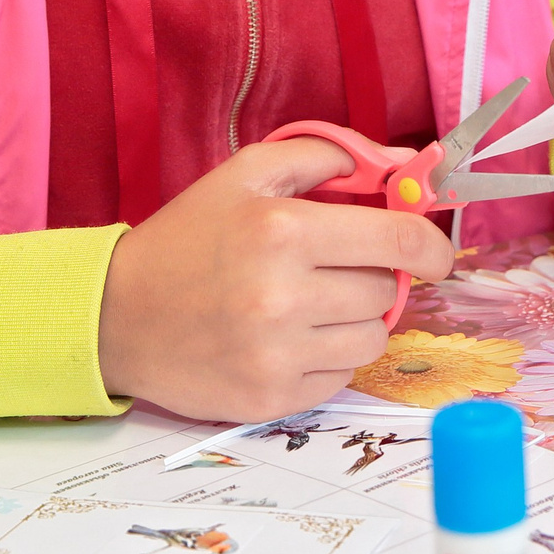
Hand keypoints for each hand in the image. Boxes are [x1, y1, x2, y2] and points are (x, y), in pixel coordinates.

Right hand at [97, 138, 454, 422]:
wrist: (116, 315)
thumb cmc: (186, 239)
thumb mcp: (245, 175)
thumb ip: (326, 155)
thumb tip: (398, 161)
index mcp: (283, 232)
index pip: (399, 241)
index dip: (432, 246)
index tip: (437, 254)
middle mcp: (284, 296)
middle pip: (386, 291)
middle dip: (370, 276)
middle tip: (330, 269)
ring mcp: (277, 354)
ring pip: (371, 339)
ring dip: (353, 320)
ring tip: (307, 305)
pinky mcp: (270, 398)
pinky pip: (341, 379)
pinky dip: (327, 358)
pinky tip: (289, 339)